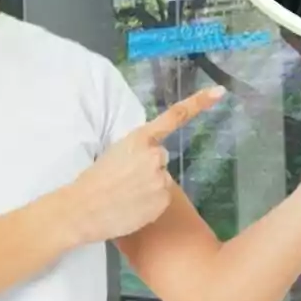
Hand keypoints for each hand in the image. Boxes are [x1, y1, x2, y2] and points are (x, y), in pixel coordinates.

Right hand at [56, 85, 224, 245]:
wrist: (82, 208)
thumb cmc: (93, 180)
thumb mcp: (114, 153)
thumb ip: (138, 151)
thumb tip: (153, 159)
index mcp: (139, 138)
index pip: (174, 116)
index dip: (199, 103)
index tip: (219, 92)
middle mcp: (155, 155)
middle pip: (161, 158)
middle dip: (148, 167)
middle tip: (124, 179)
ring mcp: (161, 179)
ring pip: (161, 180)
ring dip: (149, 187)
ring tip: (125, 195)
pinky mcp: (163, 200)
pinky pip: (161, 200)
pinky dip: (150, 204)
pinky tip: (131, 207)